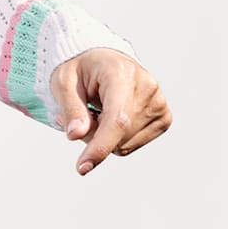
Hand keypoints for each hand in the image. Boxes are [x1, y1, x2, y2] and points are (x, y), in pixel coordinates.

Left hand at [50, 47, 170, 175]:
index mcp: (122, 73)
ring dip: (102, 137)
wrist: (102, 61)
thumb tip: (76, 135)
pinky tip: (109, 117)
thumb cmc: (81, 69)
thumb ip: (71, 109)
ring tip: (94, 112)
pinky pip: (132, 145)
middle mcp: (147, 87)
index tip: (83, 167)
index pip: (117, 119)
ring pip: (124, 145)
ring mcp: (159, 103)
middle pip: (118, 135)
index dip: (100, 146)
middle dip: (91, 135)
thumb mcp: (63, 82)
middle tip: (77, 116)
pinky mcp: (164, 118)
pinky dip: (115, 138)